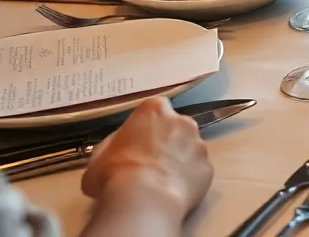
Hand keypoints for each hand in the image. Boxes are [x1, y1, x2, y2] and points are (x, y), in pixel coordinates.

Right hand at [81, 97, 212, 219]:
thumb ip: (115, 143)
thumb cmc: (115, 173)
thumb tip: (122, 145)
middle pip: (176, 127)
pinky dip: (188, 180)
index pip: (155, 109)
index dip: (147, 126)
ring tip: (161, 182)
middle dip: (167, 140)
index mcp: (154, 110)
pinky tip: (172, 192)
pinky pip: (197, 171)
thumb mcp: (100, 155)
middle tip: (150, 163)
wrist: (144, 200)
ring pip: (189, 149)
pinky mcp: (208, 168)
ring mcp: (199, 144)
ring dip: (179, 160)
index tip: (139, 141)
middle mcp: (182, 121)